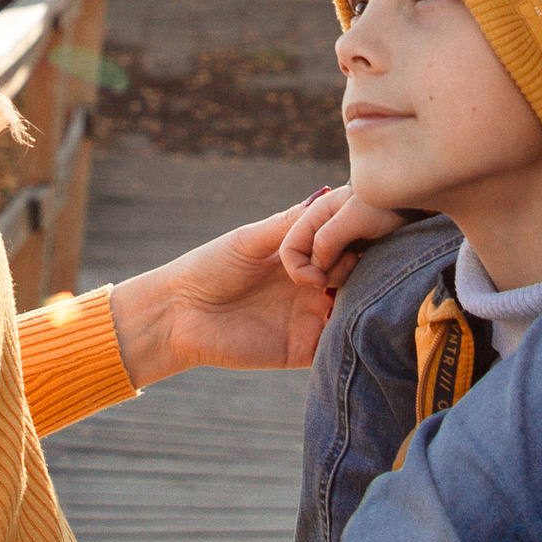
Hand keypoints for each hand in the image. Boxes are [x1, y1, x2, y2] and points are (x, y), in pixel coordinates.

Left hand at [110, 199, 340, 384]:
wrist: (178, 314)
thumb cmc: (209, 267)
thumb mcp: (251, 239)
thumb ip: (292, 223)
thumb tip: (333, 192)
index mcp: (304, 256)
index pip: (349, 244)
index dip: (356, 235)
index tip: (349, 230)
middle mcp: (314, 286)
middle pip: (360, 275)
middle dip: (362, 265)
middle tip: (337, 265)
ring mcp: (311, 318)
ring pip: (356, 309)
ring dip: (361, 297)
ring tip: (337, 287)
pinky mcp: (304, 349)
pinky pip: (338, 345)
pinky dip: (349, 333)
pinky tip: (340, 316)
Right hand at [280, 184, 406, 289]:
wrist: (420, 205)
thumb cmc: (390, 205)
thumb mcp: (356, 218)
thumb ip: (328, 240)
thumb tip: (316, 267)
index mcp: (315, 215)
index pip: (290, 251)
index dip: (300, 271)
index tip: (321, 281)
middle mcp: (323, 228)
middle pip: (307, 264)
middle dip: (325, 273)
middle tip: (352, 263)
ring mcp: (338, 241)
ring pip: (324, 271)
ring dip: (340, 275)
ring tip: (361, 261)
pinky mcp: (353, 251)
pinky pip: (341, 272)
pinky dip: (350, 275)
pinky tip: (366, 265)